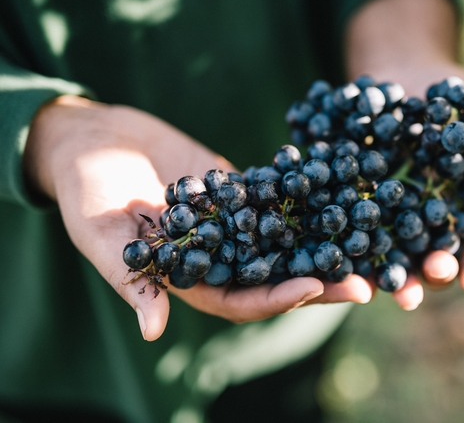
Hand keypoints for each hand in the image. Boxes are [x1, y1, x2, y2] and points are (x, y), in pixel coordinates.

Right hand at [23, 96, 373, 340]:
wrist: (94, 140)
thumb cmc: (86, 191)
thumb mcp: (101, 234)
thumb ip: (131, 279)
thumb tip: (152, 330)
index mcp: (188, 280)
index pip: (239, 300)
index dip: (276, 298)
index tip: (314, 286)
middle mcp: (218, 258)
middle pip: (276, 277)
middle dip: (320, 281)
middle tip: (366, 282)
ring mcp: (233, 224)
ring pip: (287, 241)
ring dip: (327, 245)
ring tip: (370, 243)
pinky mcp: (240, 191)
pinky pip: (280, 199)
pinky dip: (310, 200)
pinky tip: (345, 194)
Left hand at [345, 0, 463, 308]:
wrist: (405, 70)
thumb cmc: (460, 99)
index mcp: (458, 212)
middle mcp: (420, 218)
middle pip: (422, 256)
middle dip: (422, 275)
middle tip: (418, 290)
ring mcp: (383, 209)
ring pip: (383, 248)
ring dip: (380, 269)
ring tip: (378, 287)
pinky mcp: (349, 194)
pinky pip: (345, 218)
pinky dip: (341, 234)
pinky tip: (337, 250)